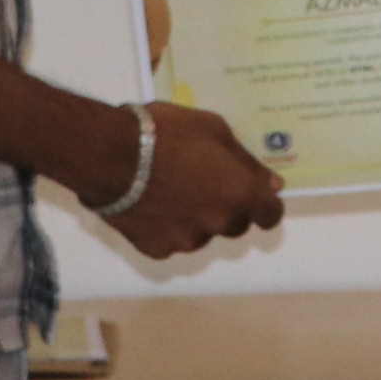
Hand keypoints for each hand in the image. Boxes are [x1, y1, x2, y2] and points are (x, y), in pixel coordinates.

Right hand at [99, 101, 284, 258]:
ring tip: (171, 188)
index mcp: (239, 194)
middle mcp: (218, 223)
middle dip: (228, 206)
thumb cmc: (165, 132)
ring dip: (197, 217)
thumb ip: (246, 161)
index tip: (255, 194)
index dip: (265, 205)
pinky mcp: (156, 249)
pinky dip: (168, 227)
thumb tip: (273, 184)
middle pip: (236, 225)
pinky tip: (151, 204)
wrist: (107, 155)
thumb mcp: (214, 130)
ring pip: (202, 233)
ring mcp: (186, 241)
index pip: (270, 215)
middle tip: (204, 180)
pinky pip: (172, 241)